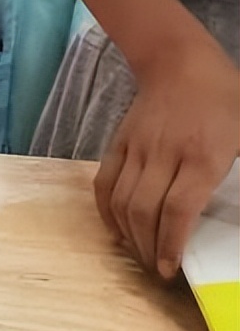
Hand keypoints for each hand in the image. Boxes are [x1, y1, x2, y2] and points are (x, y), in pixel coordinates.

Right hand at [95, 40, 239, 278]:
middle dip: (147, 247)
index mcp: (202, 156)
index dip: (170, 244)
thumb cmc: (225, 99)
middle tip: (155, 268)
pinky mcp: (119, 142)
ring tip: (139, 254)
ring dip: (127, 234)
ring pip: (121, 200)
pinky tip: (116, 229)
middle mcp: (164, 154)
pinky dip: (106, 211)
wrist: (180, 61)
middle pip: (144, 210)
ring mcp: (137, 147)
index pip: (178, 210)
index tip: (169, 269)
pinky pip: (104, 182)